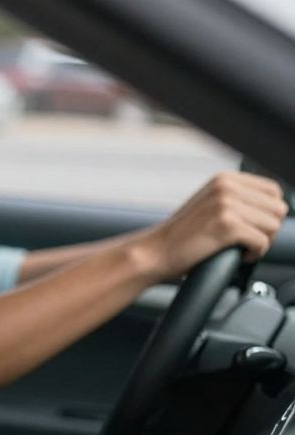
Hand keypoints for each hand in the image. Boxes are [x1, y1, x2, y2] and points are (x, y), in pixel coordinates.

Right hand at [137, 171, 287, 280]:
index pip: (273, 191)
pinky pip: (262, 242)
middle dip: (268, 229)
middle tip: (246, 240)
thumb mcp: (209, 206)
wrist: (154, 252)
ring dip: (261, 242)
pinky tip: (236, 255)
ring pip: (273, 226)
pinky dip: (253, 254)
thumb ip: (236, 200)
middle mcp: (226, 186)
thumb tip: (274, 209)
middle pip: (278, 208)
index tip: (252, 227)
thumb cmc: (182, 236)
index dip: (268, 213)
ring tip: (239, 247)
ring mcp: (226, 204)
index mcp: (224, 179)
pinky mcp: (226, 225)